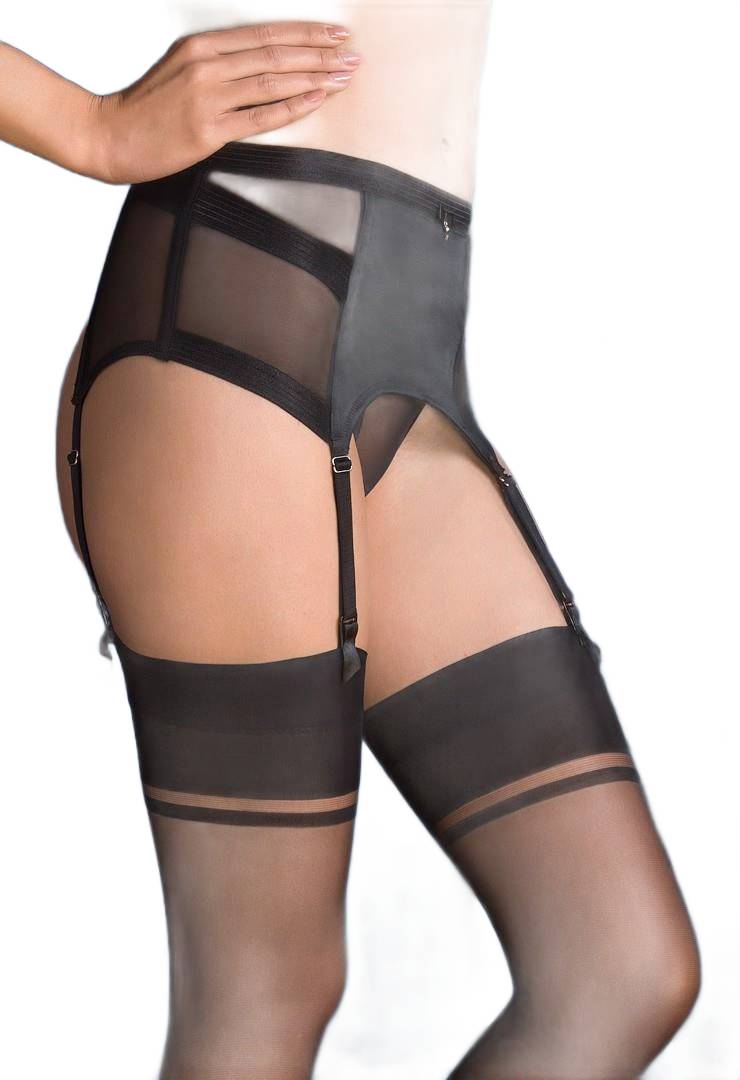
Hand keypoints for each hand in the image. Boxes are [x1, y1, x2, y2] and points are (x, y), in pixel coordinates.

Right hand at [91, 22, 359, 183]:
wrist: (110, 136)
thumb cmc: (147, 110)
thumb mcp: (180, 71)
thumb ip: (218, 65)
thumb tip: (259, 66)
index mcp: (201, 47)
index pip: (265, 35)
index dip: (305, 33)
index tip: (336, 33)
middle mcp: (207, 65)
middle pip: (276, 53)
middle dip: (320, 52)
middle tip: (352, 55)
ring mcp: (208, 97)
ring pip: (273, 80)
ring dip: (314, 76)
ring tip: (344, 75)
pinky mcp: (208, 130)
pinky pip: (261, 116)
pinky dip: (293, 105)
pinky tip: (317, 98)